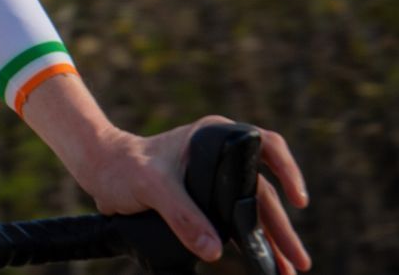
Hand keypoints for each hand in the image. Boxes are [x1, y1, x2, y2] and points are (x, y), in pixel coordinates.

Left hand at [69, 116, 311, 274]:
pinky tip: (262, 262)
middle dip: (282, 227)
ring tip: (287, 269)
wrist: (100, 170)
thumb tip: (214, 250)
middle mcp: (220, 155)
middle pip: (263, 190)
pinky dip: (249, 241)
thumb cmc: (124, 167)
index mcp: (214, 137)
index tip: (299, 200)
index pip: (266, 146)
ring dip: (270, 239)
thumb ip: (182, 215)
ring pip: (252, 208)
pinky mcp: (205, 199)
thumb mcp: (151, 186)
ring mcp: (214, 178)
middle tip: (298, 260)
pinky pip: (235, 219)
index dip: (288, 171)